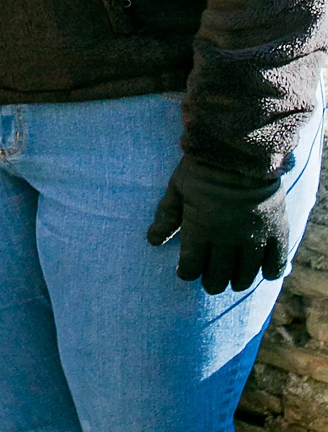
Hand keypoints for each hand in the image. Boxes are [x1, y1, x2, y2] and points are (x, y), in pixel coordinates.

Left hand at [146, 156, 289, 295]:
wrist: (243, 149)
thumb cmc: (204, 167)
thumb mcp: (179, 188)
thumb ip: (167, 216)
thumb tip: (153, 241)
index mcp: (201, 229)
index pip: (191, 268)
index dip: (187, 272)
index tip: (186, 270)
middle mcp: (228, 238)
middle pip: (218, 277)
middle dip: (211, 282)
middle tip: (210, 278)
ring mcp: (255, 236)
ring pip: (245, 275)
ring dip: (237, 281)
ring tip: (233, 279)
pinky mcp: (277, 230)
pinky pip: (276, 263)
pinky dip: (269, 272)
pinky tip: (262, 271)